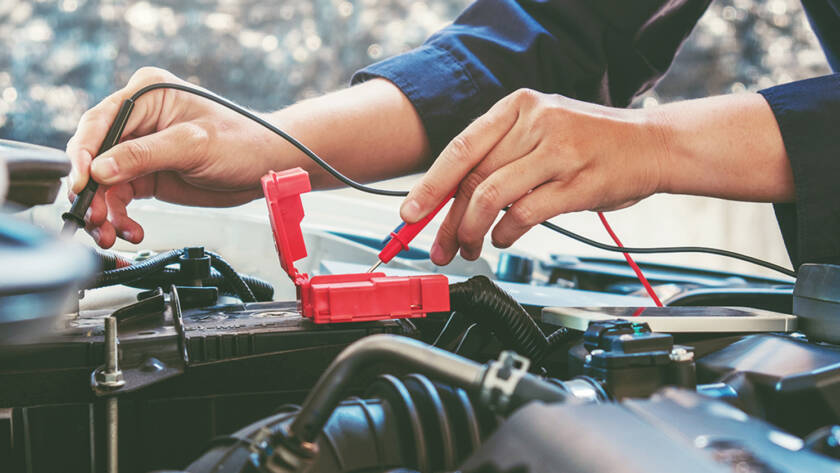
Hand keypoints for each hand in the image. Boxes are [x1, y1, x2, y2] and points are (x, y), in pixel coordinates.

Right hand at [67, 67, 276, 247]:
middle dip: (91, 190)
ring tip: (110, 234)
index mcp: (146, 94)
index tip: (79, 184)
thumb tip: (98, 169)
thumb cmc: (242, 141)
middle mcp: (138, 119)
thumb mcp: (193, 145)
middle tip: (94, 218)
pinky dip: (120, 217)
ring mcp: (140, 148)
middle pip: (94, 155)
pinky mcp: (146, 174)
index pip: (99, 122)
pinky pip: (120, 197)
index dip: (82, 155)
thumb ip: (144, 156)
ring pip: (103, 182)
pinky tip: (130, 230)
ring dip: (103, 210)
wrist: (266, 166)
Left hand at [399, 89, 666, 264]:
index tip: (409, 214)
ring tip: (469, 248)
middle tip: (438, 247)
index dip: (430, 185)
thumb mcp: (539, 131)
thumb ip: (498, 156)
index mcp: (518, 107)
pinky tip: (504, 239)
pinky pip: (525, 214)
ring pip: (492, 197)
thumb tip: (446, 198)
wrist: (651, 144)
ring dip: (472, 231)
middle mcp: (536, 123)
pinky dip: (506, 233)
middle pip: (473, 178)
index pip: (460, 148)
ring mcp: (558, 151)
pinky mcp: (578, 183)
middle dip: (447, 220)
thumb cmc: (588, 142)